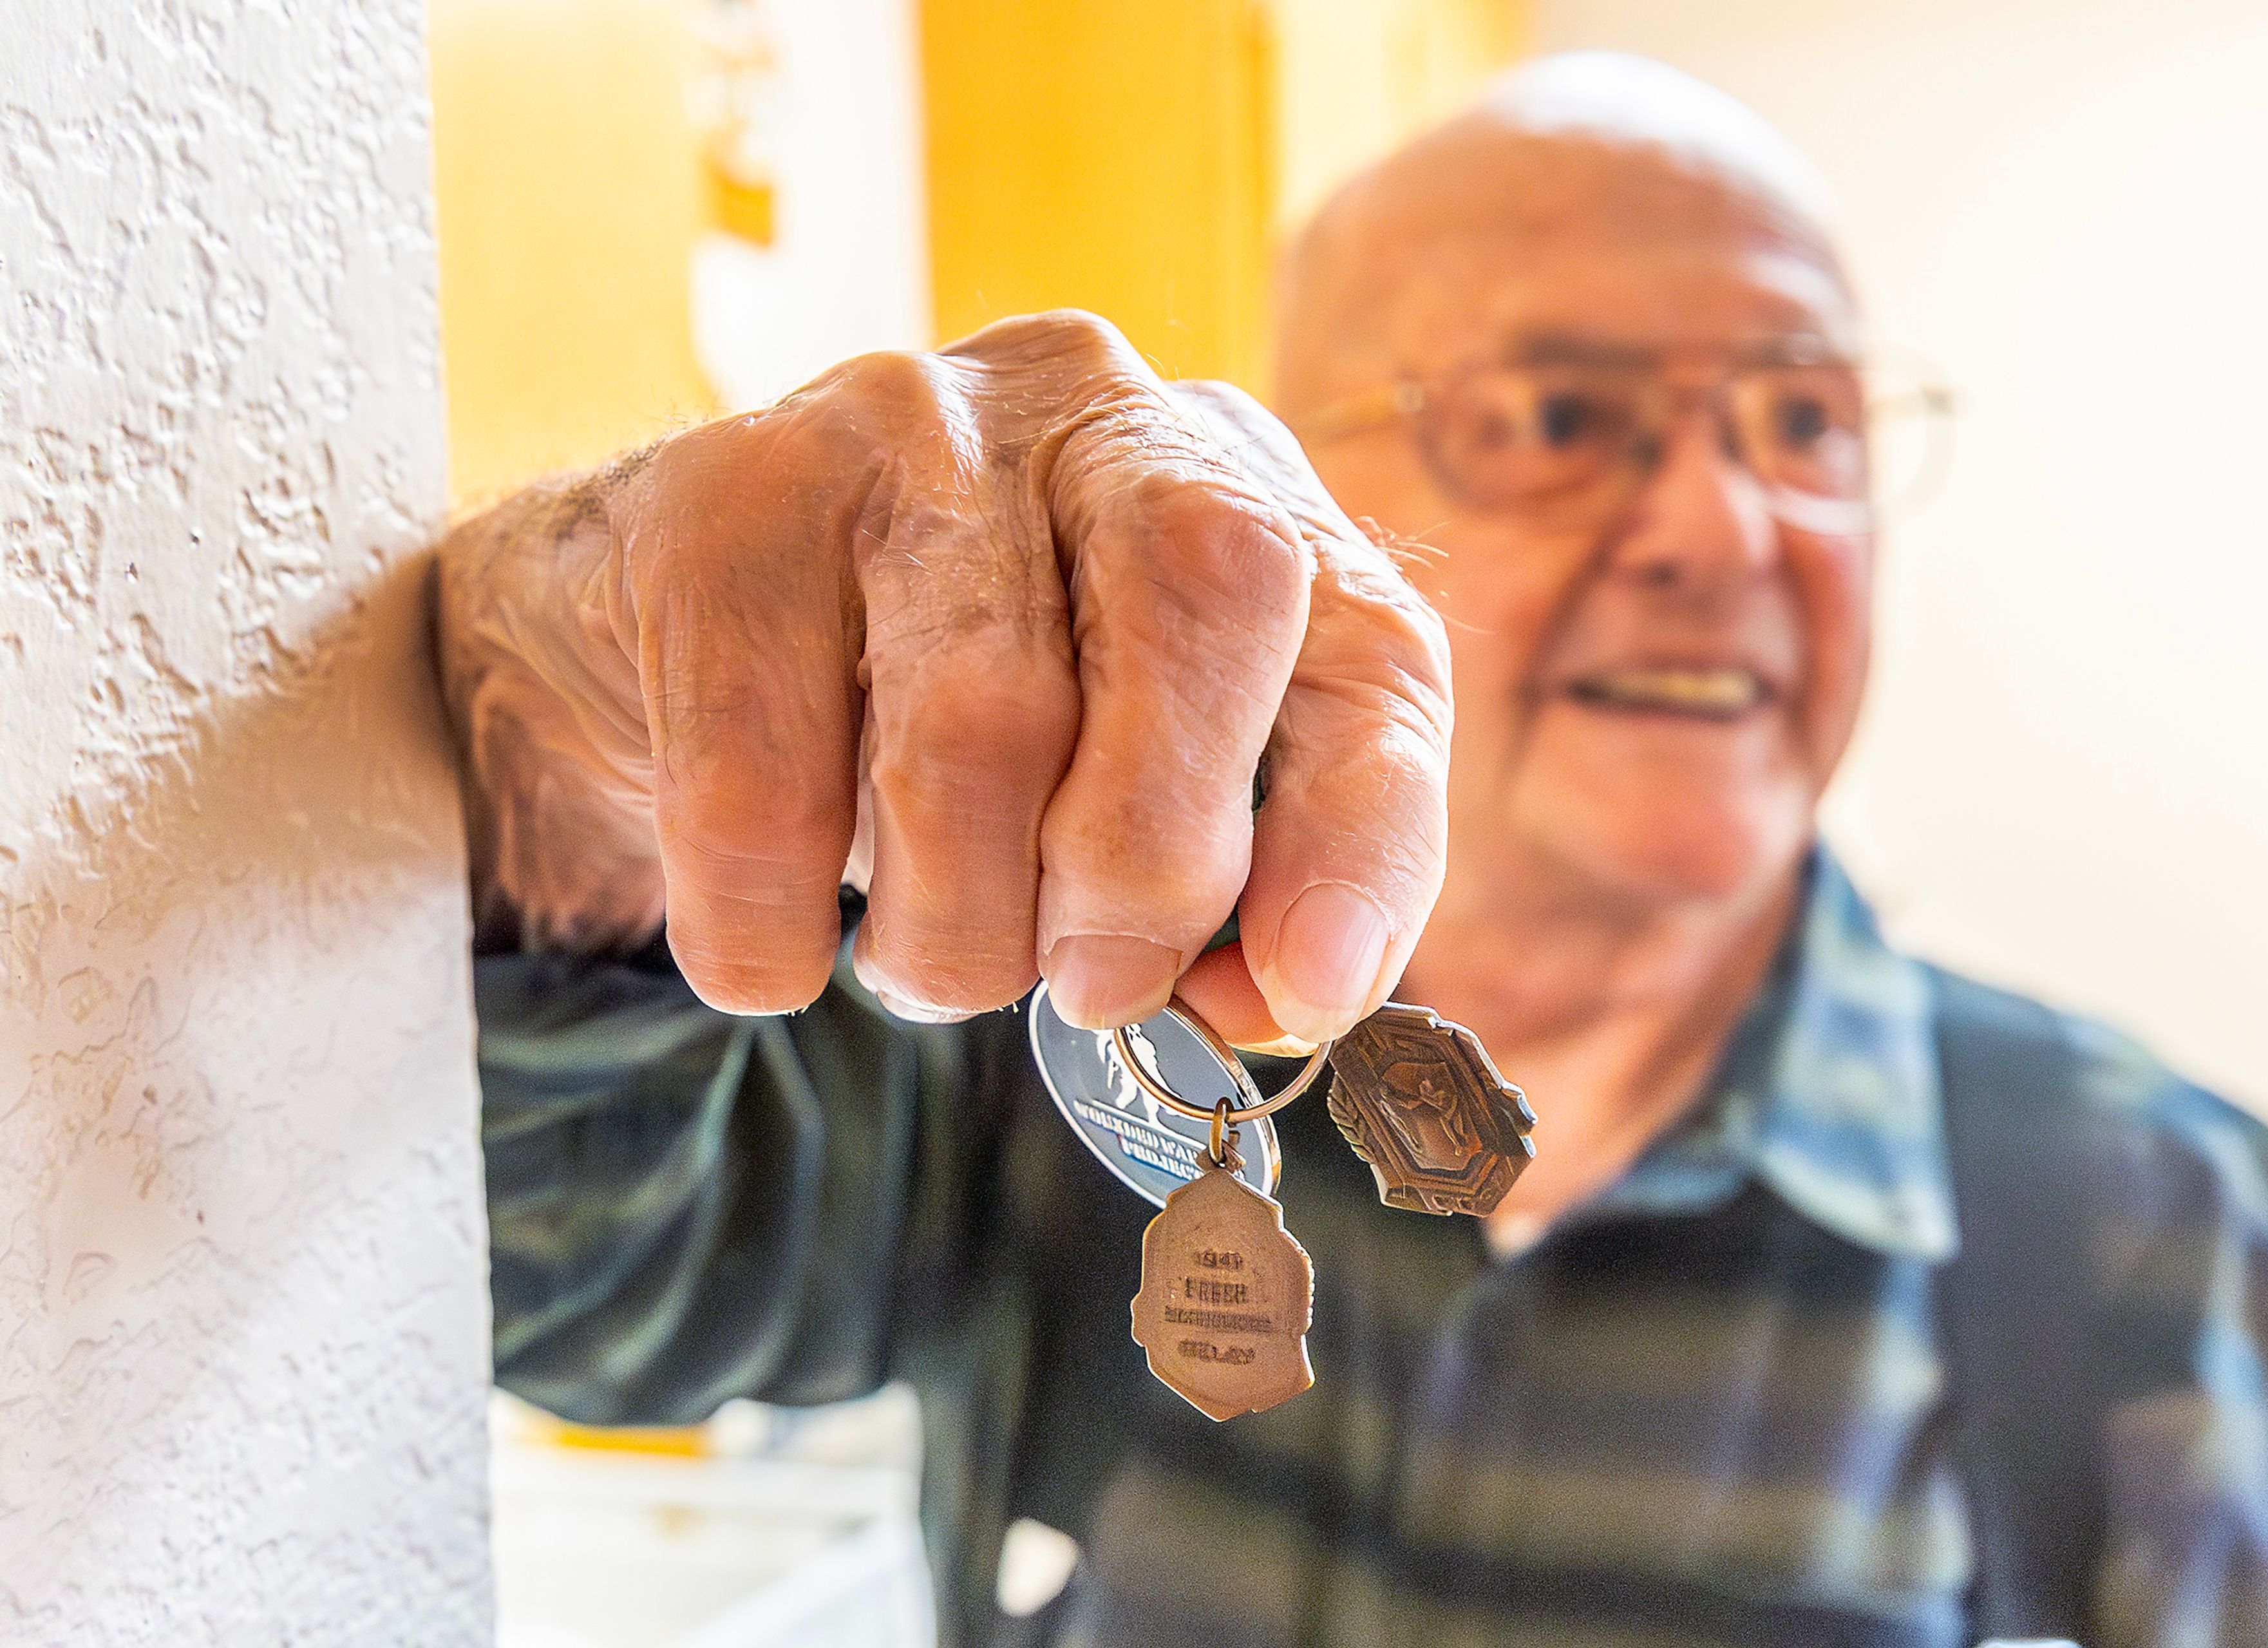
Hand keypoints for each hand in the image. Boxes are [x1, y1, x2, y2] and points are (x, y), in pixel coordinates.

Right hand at [435, 311, 1449, 1044]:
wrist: (667, 638)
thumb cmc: (954, 734)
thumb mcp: (1135, 792)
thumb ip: (1249, 881)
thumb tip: (1292, 991)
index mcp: (1234, 481)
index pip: (1371, 647)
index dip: (1360, 839)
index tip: (1301, 993)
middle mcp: (1087, 400)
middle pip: (1203, 595)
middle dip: (1153, 854)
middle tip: (1087, 982)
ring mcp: (894, 420)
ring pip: (975, 724)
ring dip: (953, 932)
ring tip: (926, 953)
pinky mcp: (718, 497)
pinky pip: (759, 789)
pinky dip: (770, 930)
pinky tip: (772, 933)